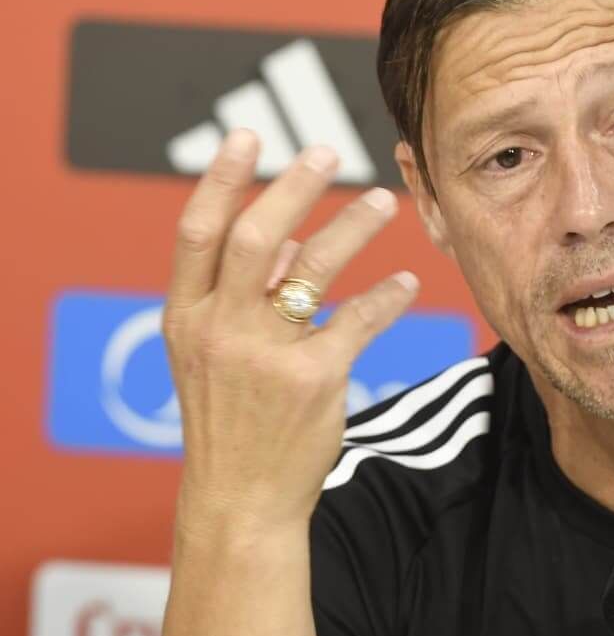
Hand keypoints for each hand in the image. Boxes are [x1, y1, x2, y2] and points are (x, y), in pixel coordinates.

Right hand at [162, 129, 418, 535]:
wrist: (239, 497)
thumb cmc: (230, 418)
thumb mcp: (212, 354)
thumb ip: (242, 295)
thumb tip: (286, 240)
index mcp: (185, 317)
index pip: (197, 232)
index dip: (220, 180)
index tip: (244, 137)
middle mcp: (218, 330)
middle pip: (254, 238)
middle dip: (292, 187)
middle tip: (324, 153)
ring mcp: (265, 355)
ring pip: (312, 269)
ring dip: (351, 227)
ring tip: (382, 202)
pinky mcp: (313, 380)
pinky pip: (358, 319)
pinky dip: (387, 296)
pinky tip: (406, 282)